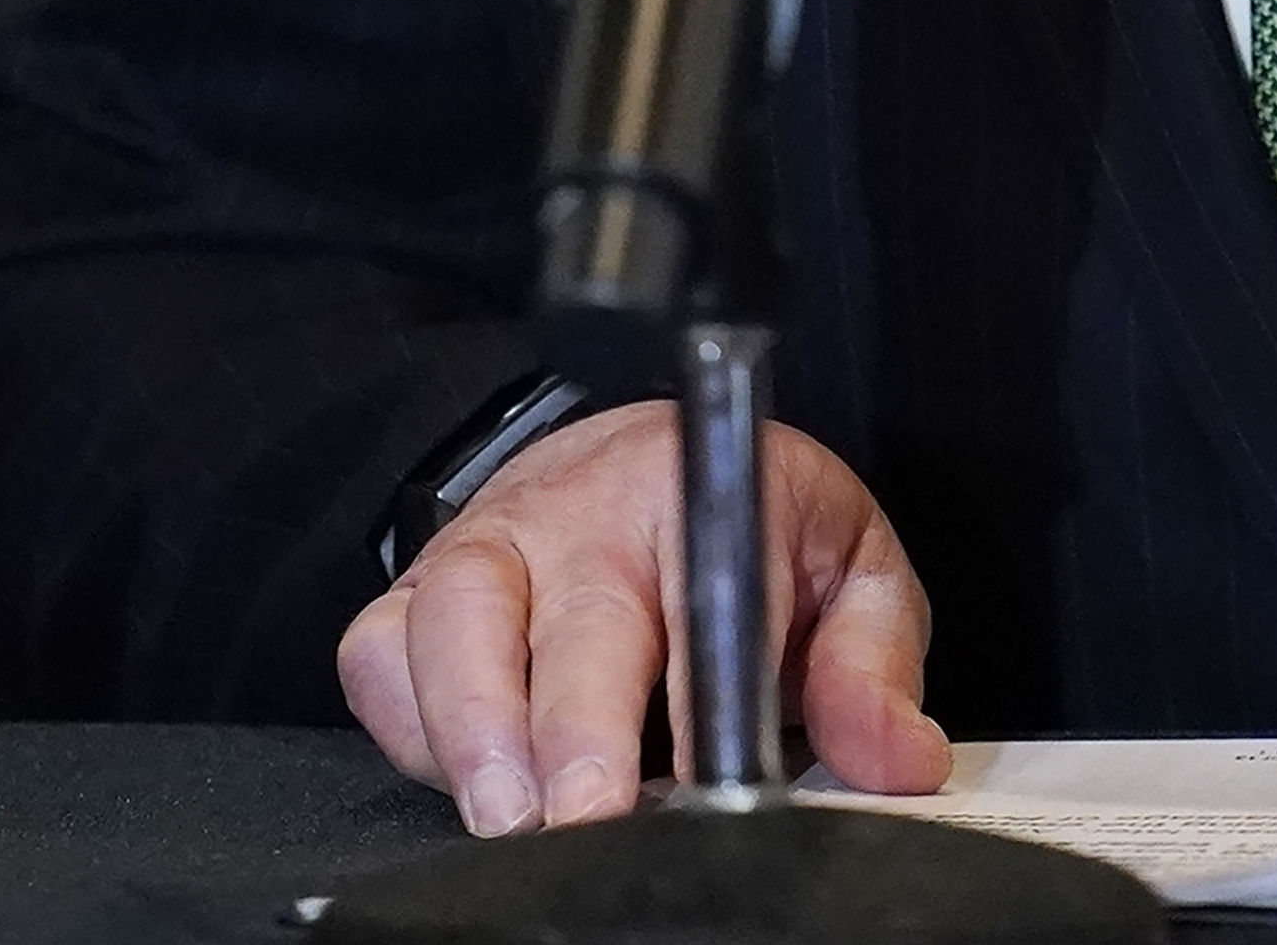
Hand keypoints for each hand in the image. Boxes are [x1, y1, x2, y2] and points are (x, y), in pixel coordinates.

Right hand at [336, 400, 950, 835]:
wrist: (633, 456)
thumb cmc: (747, 530)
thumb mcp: (846, 567)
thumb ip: (873, 663)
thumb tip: (897, 758)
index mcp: (702, 491)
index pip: (709, 595)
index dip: (703, 700)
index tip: (706, 782)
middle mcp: (580, 511)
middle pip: (563, 617)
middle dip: (569, 727)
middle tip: (583, 817)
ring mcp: (486, 546)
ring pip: (446, 624)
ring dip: (471, 731)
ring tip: (507, 819)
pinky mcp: (415, 593)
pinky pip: (380, 653)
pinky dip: (404, 724)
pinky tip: (457, 778)